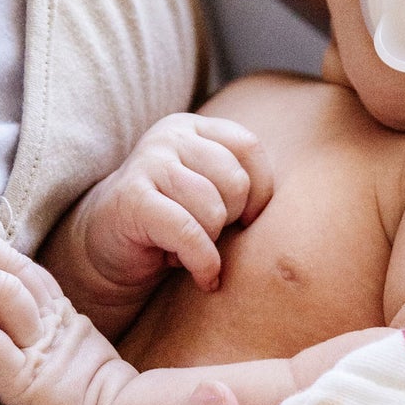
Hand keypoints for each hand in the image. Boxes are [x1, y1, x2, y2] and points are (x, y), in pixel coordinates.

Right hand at [67, 112, 273, 300]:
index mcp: (193, 127)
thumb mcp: (209, 190)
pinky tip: (203, 277)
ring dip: (210, 242)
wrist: (107, 248)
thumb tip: (297, 199)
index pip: (248, 146)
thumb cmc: (172, 222)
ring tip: (190, 248)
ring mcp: (148, 164)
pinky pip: (189, 232)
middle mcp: (169, 137)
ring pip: (213, 208)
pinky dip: (203, 263)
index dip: (260, 190)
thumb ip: (241, 181)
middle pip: (234, 180)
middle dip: (230, 219)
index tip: (249, 220)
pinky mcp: (133, 200)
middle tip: (207, 235)